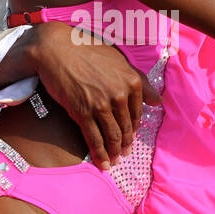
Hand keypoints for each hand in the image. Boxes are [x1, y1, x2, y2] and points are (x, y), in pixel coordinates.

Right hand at [26, 21, 162, 169]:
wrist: (55, 49)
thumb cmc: (86, 50)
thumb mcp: (118, 60)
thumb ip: (140, 81)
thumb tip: (159, 101)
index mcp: (131, 81)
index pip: (137, 113)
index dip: (134, 128)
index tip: (130, 137)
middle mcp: (120, 94)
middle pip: (126, 127)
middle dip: (125, 144)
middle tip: (124, 153)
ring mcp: (101, 105)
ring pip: (112, 136)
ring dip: (115, 152)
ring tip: (115, 161)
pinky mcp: (82, 113)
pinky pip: (94, 139)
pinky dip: (100, 155)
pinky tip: (104, 164)